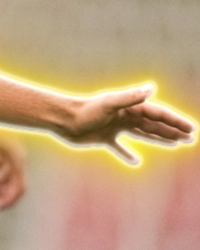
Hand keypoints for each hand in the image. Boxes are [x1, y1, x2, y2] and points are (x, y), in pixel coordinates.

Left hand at [59, 84, 195, 164]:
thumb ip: (130, 97)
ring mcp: (116, 127)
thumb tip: (151, 88)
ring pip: (142, 134)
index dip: (175, 121)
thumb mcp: (109, 103)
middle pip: (154, 124)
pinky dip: (128, 154)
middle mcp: (125, 116)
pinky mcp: (104, 138)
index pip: (158, 114)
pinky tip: (136, 162)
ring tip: (175, 143)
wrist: (62, 119)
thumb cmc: (84, 110)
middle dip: (172, 130)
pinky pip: (120, 147)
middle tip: (190, 138)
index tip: (191, 129)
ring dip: (159, 138)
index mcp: (130, 108)